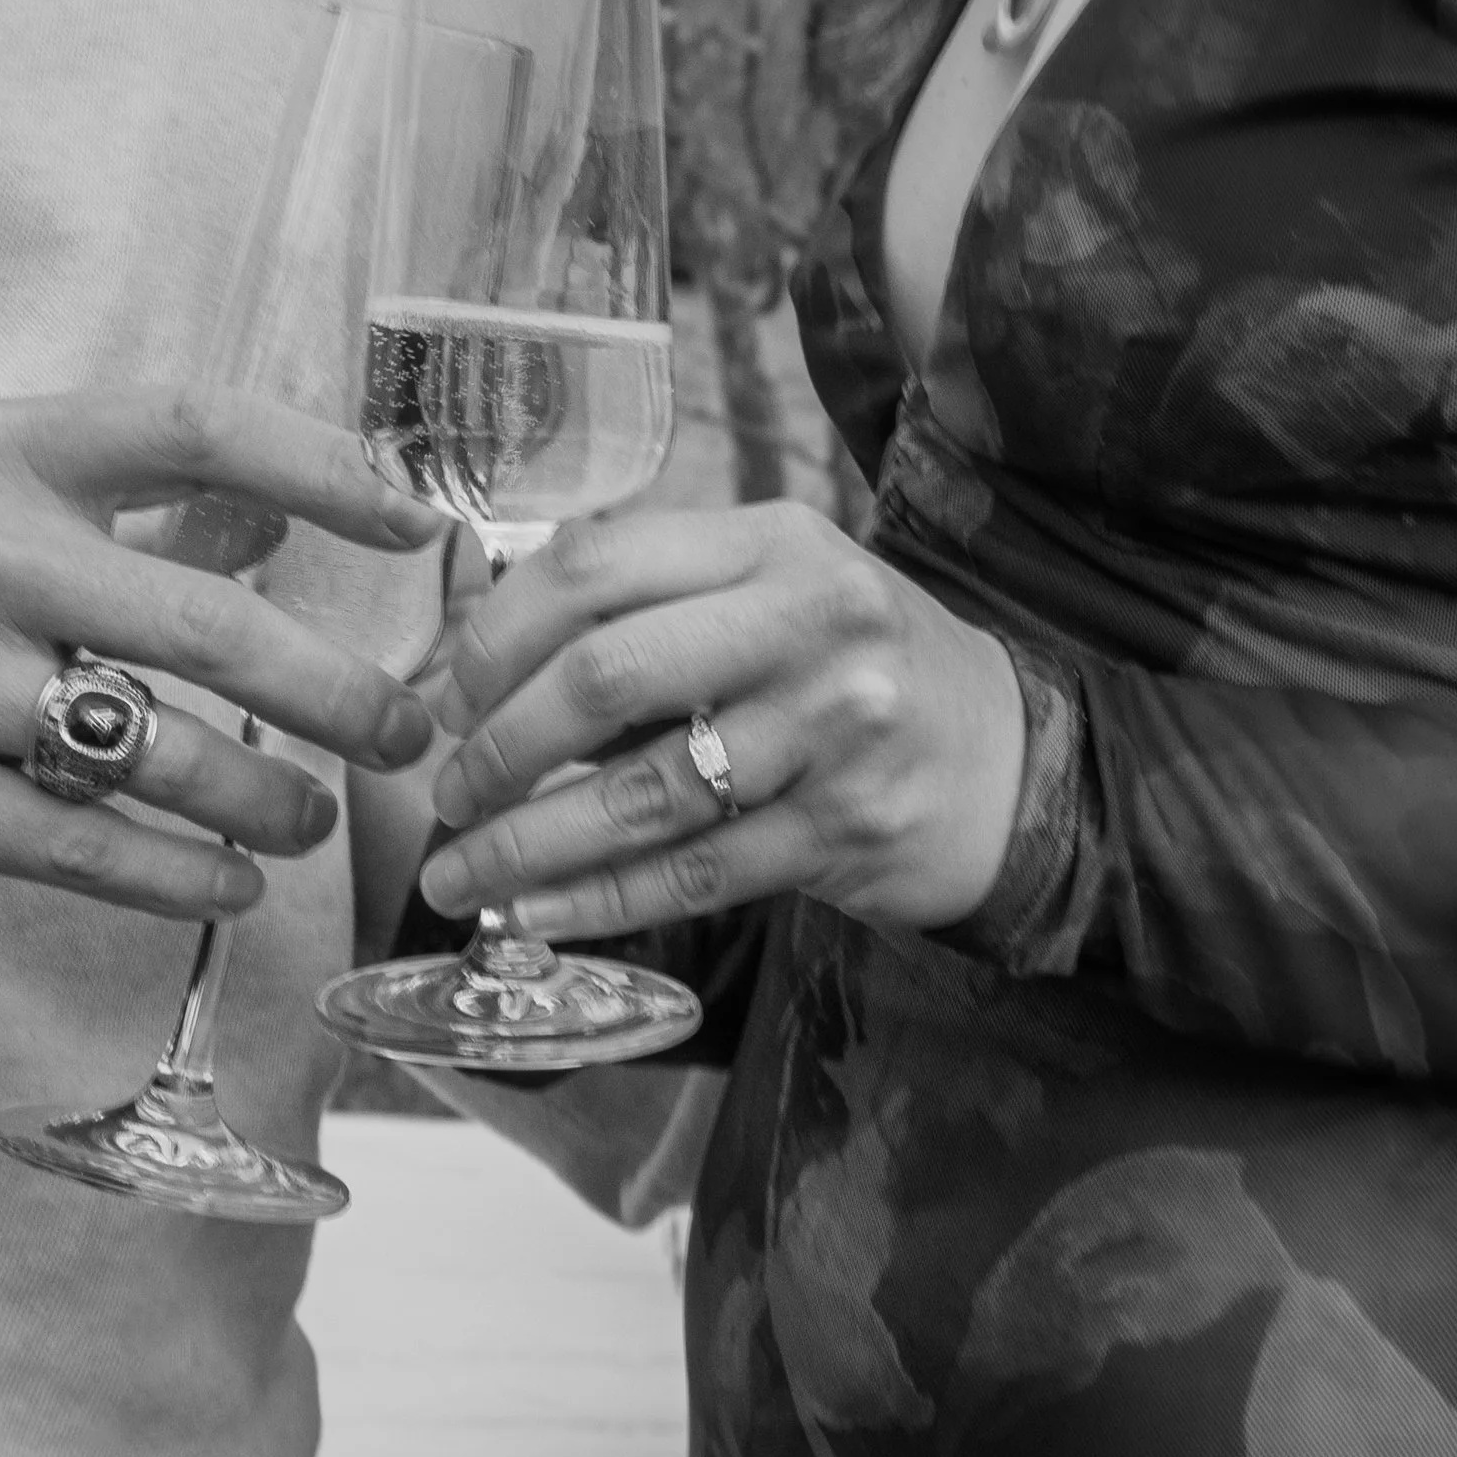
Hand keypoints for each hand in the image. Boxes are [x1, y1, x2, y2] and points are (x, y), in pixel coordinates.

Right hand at [0, 386, 441, 917]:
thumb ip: (116, 498)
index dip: (326, 471)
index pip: (197, 428)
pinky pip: (70, 844)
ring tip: (315, 819)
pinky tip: (227, 884)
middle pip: (208, 621)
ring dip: (263, 796)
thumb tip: (275, 521)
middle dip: (336, 688)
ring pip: (151, 749)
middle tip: (406, 731)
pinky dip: (170, 873)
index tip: (417, 527)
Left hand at [414, 503, 1026, 940]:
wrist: (1008, 757)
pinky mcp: (846, 829)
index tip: (447, 690)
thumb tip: (477, 658)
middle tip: (447, 788)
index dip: (496, 633)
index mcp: (773, 540)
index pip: (597, 564)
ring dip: (527, 843)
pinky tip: (533, 916)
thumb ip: (653, 598)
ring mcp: (835, 729)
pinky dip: (597, 902)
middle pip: (607, 674)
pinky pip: (691, 875)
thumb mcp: (774, 587)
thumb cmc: (852, 663)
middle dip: (499, 742)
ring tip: (458, 874)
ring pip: (642, 793)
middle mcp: (810, 622)